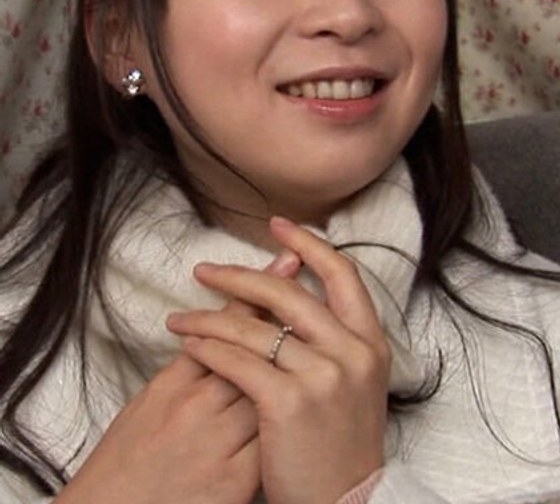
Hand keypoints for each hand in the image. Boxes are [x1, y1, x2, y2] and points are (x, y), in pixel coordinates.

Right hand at [56, 249, 301, 503]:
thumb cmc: (127, 459)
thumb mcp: (149, 401)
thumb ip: (186, 365)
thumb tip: (217, 328)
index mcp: (172, 384)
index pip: (223, 327)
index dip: (256, 292)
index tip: (285, 261)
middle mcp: (196, 408)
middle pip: (252, 350)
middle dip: (282, 313)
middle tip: (307, 280)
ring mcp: (219, 444)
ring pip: (269, 390)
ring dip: (295, 362)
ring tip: (319, 336)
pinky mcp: (236, 481)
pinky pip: (272, 439)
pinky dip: (291, 415)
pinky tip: (310, 397)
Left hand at [168, 217, 389, 503]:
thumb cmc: (340, 443)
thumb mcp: (353, 382)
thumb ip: (332, 336)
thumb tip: (291, 289)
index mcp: (370, 342)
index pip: (343, 273)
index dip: (308, 244)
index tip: (278, 226)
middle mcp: (352, 352)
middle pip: (287, 294)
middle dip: (238, 277)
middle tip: (204, 270)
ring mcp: (323, 376)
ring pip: (255, 327)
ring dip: (209, 316)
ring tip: (181, 315)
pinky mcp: (289, 402)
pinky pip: (237, 360)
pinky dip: (207, 347)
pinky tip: (189, 343)